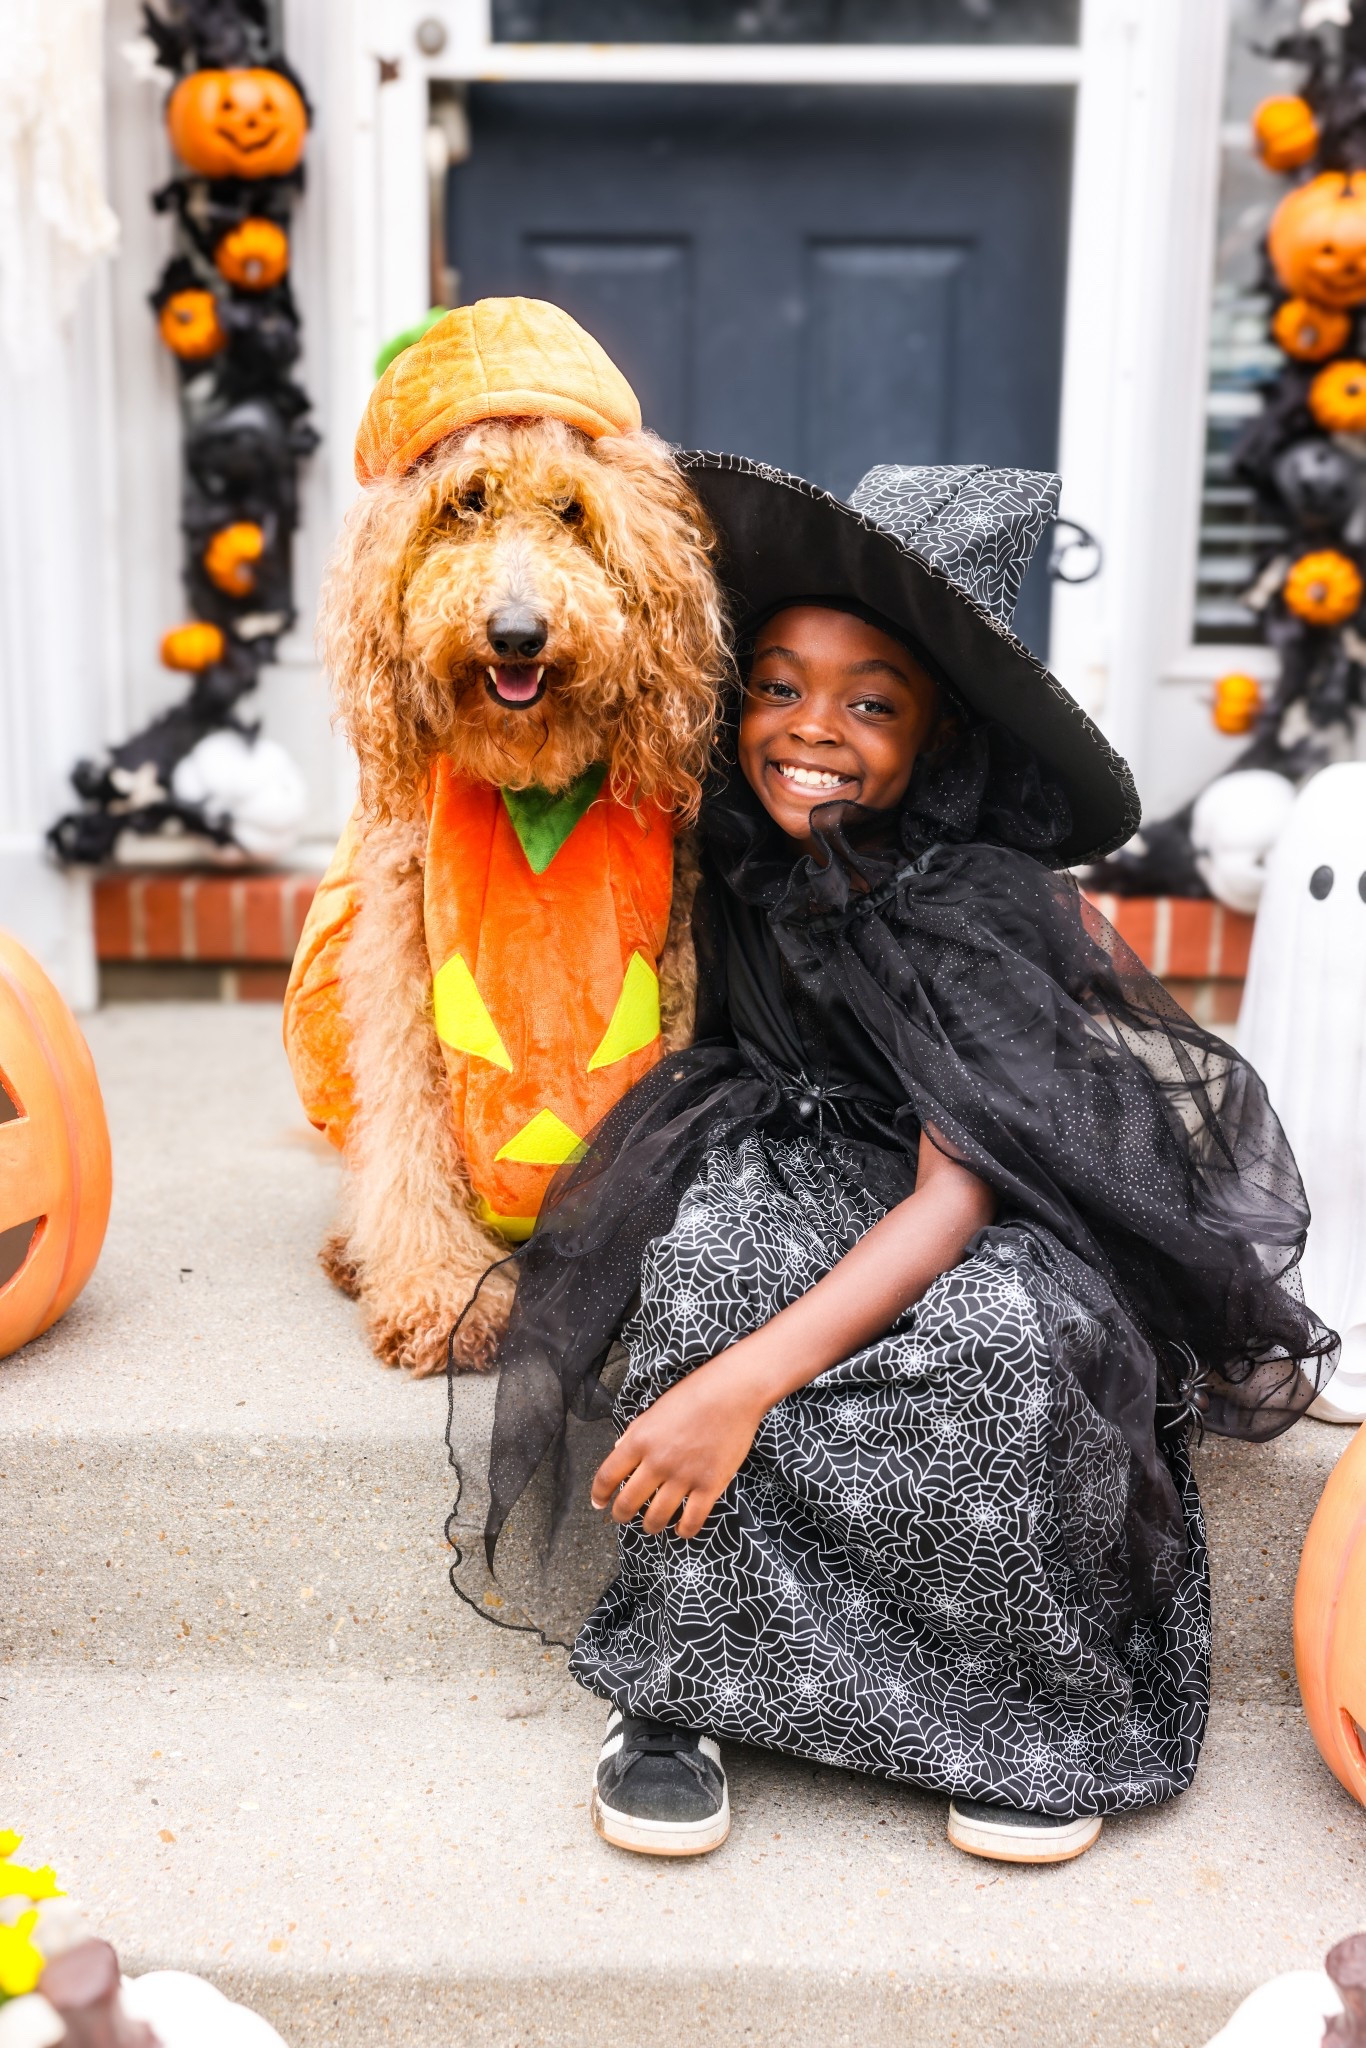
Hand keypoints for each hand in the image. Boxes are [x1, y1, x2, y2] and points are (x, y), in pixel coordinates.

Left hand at [590, 1351, 767, 1538]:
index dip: (599, 1494)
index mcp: (640, 1440)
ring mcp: (684, 1475)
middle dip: (621, 1515)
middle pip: (628, 1502)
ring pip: (657, 1517)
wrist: (733, 1391)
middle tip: (622, 1517)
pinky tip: (681, 1530)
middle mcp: (657, 1461)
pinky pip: (692, 1519)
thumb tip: (617, 1450)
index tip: (599, 1503)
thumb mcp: (655, 1409)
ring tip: (652, 1526)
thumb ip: (634, 1432)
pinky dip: (684, 1530)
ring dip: (651, 1526)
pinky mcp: (710, 1485)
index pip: (607, 1476)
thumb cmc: (693, 1394)